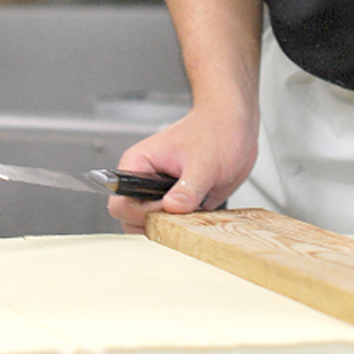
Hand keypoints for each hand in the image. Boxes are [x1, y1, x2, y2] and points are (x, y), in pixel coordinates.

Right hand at [107, 97, 258, 232]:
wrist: (233, 127)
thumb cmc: (214, 131)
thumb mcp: (204, 162)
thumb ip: (188, 189)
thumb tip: (172, 208)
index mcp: (139, 163)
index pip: (120, 203)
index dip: (142, 213)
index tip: (168, 206)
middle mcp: (145, 180)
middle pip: (130, 220)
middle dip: (156, 223)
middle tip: (183, 210)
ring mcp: (160, 193)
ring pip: (151, 225)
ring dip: (172, 226)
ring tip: (193, 207)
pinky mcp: (177, 202)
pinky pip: (172, 225)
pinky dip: (185, 226)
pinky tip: (201, 208)